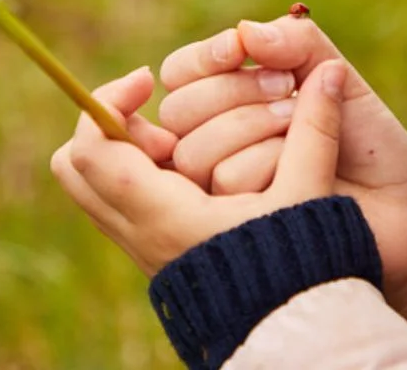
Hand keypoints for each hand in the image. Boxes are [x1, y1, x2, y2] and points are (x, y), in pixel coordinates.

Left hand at [51, 60, 349, 276]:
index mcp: (163, 215)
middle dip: (110, 129)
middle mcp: (137, 233)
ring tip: (184, 147)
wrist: (292, 334)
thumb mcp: (309, 194)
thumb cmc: (300, 268)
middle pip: (74, 165)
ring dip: (128, 154)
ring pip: (92, 185)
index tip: (149, 78)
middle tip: (162, 125)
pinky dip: (142, 176)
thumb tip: (332, 72)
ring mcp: (138, 246)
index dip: (110, 100)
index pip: (93, 147)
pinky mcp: (150, 253)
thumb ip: (316, 130)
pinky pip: (118, 202)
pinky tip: (197, 173)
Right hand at [156, 16, 406, 341]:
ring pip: (196, 150)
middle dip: (234, 90)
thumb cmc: (369, 140)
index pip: (179, 74)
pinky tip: (301, 167)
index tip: (238, 49)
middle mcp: (214, 144)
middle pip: (179, 110)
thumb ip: (296, 44)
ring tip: (300, 127)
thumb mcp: (336, 76)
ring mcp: (220, 190)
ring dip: (254, 127)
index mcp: (227, 102)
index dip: (202, 58)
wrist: (405, 202)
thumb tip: (245, 31)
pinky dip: (270, 163)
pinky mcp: (236, 225)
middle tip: (289, 89)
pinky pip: (226, 181)